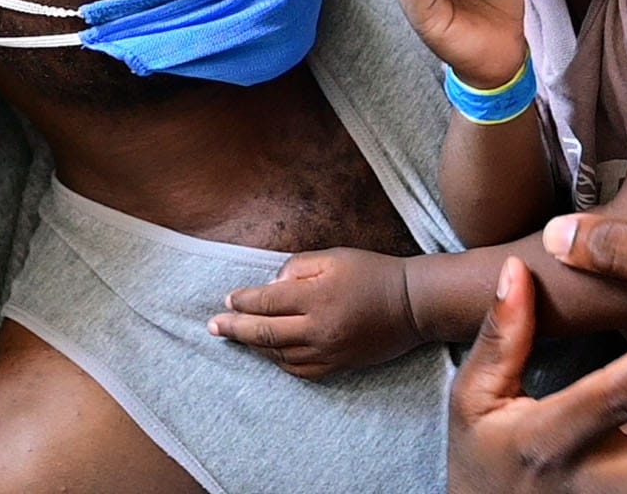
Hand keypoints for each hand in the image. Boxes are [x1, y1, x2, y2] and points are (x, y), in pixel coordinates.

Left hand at [207, 248, 422, 378]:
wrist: (413, 304)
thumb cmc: (373, 272)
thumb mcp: (334, 257)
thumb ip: (298, 267)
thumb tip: (273, 283)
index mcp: (315, 297)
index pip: (266, 302)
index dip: (243, 302)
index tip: (228, 300)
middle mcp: (318, 328)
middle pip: (265, 333)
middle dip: (235, 329)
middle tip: (213, 327)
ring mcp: (329, 351)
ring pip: (279, 355)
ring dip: (255, 346)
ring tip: (239, 337)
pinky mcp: (339, 365)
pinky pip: (300, 370)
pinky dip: (280, 362)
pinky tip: (270, 353)